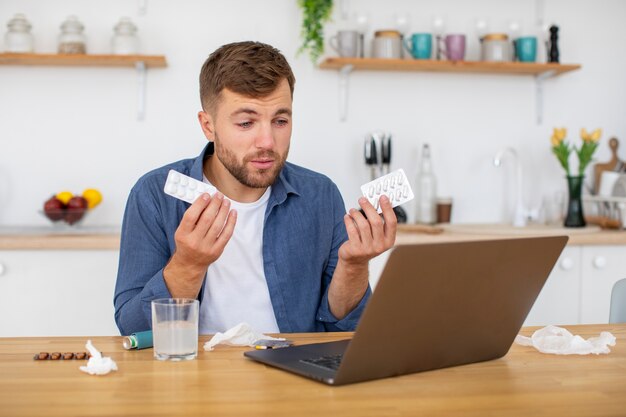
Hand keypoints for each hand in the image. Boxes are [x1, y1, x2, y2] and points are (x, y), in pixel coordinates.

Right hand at [163, 192, 236, 297]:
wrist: (190, 263)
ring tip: (226, 201)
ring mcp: (206, 247)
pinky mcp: (217, 251)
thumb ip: (192, 217)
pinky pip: (226, 234)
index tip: (207, 194)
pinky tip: (233, 213)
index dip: (199, 204)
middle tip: (219, 195)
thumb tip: (206, 199)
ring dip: (224, 211)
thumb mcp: (183, 230)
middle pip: (206, 219)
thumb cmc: (187, 242)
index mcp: (182, 234)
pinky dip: (231, 222)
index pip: (191, 216)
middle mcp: (194, 241)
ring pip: (218, 225)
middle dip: (214, 205)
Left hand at [328, 196, 396, 318]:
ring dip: (356, 214)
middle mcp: (380, 246)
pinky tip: (347, 217)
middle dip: (369, 208)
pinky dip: (349, 221)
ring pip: (363, 225)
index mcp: (389, 241)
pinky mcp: (355, 250)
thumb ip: (378, 221)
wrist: (354, 261)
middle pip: (376, 222)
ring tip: (352, 210)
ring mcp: (368, 249)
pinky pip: (352, 230)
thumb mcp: (376, 235)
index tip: (383, 196)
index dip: (388, 208)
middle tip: (362, 199)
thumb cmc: (366, 243)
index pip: (392, 222)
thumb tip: (376, 201)